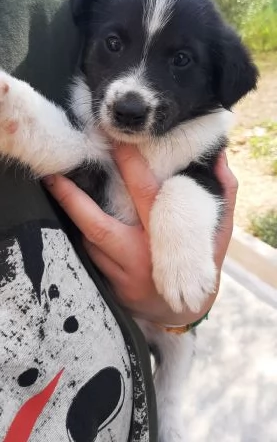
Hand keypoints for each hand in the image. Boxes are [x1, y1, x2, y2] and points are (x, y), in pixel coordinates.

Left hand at [43, 148, 237, 325]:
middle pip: (97, 225)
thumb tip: (220, 157)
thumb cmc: (203, 261)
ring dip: (72, 217)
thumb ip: (224, 192)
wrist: (187, 310)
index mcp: (168, 236)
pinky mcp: (112, 289)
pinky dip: (81, 238)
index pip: (145, 194)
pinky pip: (90, 259)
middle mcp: (141, 256)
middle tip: (52, 176)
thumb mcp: (221, 229)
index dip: (130, 166)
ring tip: (57, 190)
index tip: (115, 142)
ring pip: (89, 242)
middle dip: (71, 199)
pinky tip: (70, 220)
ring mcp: (123, 276)